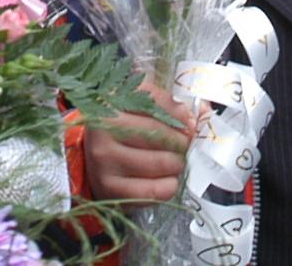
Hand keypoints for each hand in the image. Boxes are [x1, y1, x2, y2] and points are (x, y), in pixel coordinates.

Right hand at [80, 79, 194, 201]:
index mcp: (112, 101)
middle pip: (159, 133)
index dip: (179, 113)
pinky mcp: (110, 187)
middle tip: (185, 146)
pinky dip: (169, 186)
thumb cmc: (124, 130)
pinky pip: (153, 190)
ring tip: (176, 162)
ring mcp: (104, 159)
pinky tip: (168, 180)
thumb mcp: (141, 109)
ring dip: (178, 164)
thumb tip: (197, 116)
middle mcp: (103, 128)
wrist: (94, 159)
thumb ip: (169, 105)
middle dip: (181, 141)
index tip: (190, 123)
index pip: (155, 101)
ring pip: (160, 161)